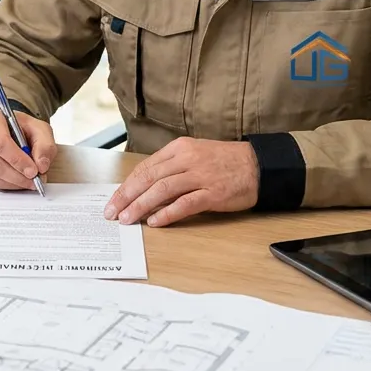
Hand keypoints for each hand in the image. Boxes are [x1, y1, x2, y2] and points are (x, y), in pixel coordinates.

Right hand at [0, 107, 56, 190]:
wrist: (6, 130)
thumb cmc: (20, 128)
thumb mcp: (39, 129)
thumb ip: (44, 145)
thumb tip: (41, 165)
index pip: (0, 142)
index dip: (17, 160)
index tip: (33, 171)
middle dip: (17, 175)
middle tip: (34, 180)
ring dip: (13, 183)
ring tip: (28, 182)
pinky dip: (5, 186)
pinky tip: (16, 181)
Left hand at [104, 138, 257, 227]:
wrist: (258, 165)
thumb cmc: (225, 162)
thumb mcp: (195, 155)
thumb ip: (171, 169)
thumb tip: (145, 189)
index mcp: (179, 148)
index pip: (145, 168)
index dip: (126, 185)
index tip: (114, 200)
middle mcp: (187, 159)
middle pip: (149, 178)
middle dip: (126, 196)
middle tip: (112, 213)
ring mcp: (200, 175)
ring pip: (162, 190)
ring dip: (141, 206)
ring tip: (128, 219)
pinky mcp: (213, 193)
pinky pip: (185, 204)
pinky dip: (168, 213)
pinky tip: (155, 222)